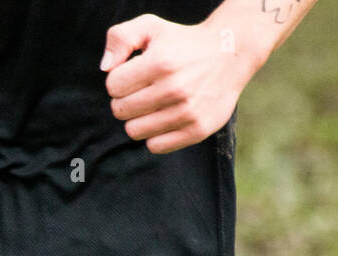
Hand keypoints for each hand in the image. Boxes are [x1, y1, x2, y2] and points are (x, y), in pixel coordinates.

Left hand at [102, 14, 256, 154]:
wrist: (231, 52)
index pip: (113, 86)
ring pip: (134, 131)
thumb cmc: (182, 42)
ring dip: (139, 119)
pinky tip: (165, 119)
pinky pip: (155, 146)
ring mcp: (187, 112)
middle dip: (126, 99)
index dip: (119, 80)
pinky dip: (155, 135)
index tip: (134, 74)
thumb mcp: (151, 27)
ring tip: (154, 104)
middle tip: (144, 90)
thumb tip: (106, 68)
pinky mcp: (197, 130)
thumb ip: (120, 38)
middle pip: (120, 111)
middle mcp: (175, 88)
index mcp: (160, 62)